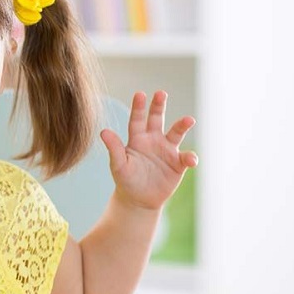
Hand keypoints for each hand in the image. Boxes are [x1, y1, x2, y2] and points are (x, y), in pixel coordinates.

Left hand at [101, 91, 197, 210]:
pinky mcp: (178, 163)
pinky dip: (190, 158)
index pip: (137, 120)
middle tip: (161, 93)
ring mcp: (167, 150)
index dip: (138, 107)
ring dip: (182, 125)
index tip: (140, 94)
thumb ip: (114, 148)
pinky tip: (190, 160)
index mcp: (137, 139)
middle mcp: (153, 140)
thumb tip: (103, 131)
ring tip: (189, 120)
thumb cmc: (126, 180)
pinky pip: (186, 157)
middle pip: (157, 119)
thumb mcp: (118, 165)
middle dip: (159, 106)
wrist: (139, 200)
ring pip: (176, 133)